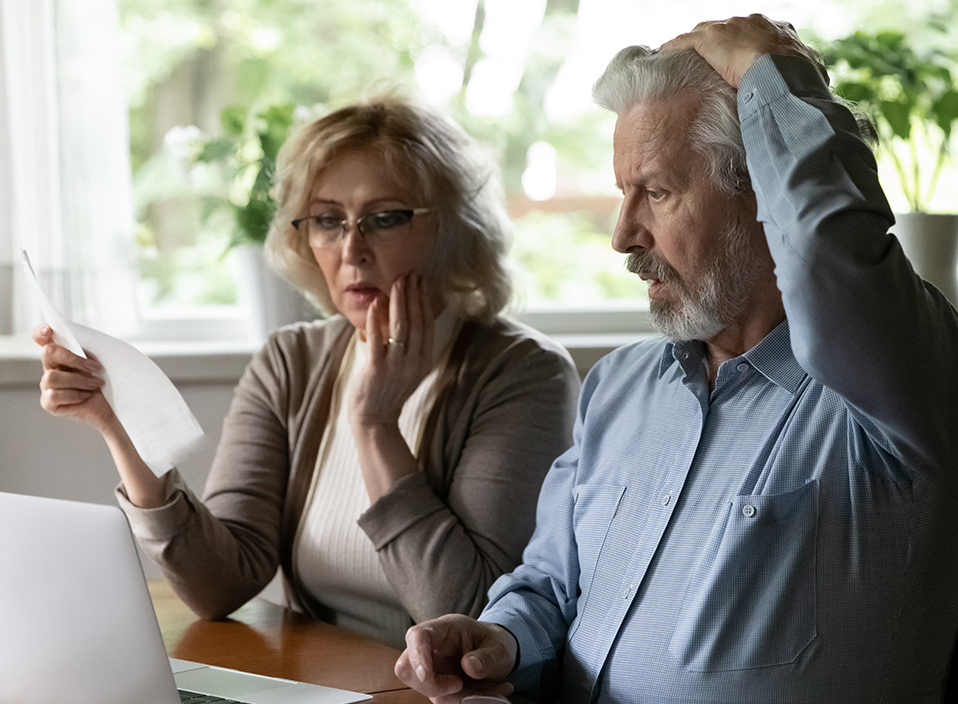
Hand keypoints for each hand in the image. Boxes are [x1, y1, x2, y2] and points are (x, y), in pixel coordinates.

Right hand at [33, 324, 115, 434]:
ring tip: (96, 384)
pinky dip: (74, 395)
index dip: (41, 332)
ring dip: (79, 380)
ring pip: (52, 376)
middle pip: (48, 353)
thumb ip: (88, 347)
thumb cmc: (110, 381)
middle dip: (73, 359)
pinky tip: (86, 396)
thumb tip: (82, 337)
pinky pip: (54, 395)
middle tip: (95, 367)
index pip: (42, 338)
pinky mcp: (49, 403)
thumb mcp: (102, 360)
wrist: (116, 406)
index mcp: (62, 353)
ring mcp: (48, 385)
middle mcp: (51, 367)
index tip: (49, 329)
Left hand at [348, 273, 434, 427]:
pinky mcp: (376, 369)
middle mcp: (414, 362)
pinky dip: (376, 319)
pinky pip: (377, 338)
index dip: (425, 301)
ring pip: (400, 327)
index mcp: (424, 360)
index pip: (428, 324)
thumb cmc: (388, 391)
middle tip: (410, 274)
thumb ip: (411, 346)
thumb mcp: (408, 368)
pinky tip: (375, 302)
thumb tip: (407, 315)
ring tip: (397, 282)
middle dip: (413, 295)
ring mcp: (396, 366)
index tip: (422, 281)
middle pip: (416, 321)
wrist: (374, 419)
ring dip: (399, 302)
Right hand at [395, 615, 517, 702]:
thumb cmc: (495, 644)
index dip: (416, 654)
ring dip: (452, 697)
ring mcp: (433, 668)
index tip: (426, 675)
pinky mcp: (438, 686)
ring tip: (484, 690)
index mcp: (444, 629)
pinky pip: (441, 699)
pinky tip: (483, 693)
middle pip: (407, 666)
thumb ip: (486, 657)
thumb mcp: (499, 648)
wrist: (498, 656)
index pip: (417, 636)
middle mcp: (432, 649)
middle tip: (459, 686)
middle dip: (429, 684)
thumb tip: (468, 666)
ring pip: (423, 688)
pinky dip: (461, 701)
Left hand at [660, 14, 825, 87]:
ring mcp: (731, 29)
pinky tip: (663, 55)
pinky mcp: (709, 39)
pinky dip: (674, 48)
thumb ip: (804, 83)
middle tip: (708, 59)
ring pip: (705, 34)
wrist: (782, 73)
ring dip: (693, 45)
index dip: (746, 47)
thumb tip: (813, 97)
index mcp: (779, 31)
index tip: (740, 59)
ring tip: (680, 57)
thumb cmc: (800, 81)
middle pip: (729, 31)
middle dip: (719, 44)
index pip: (756, 35)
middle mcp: (753, 24)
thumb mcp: (808, 78)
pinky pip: (685, 42)